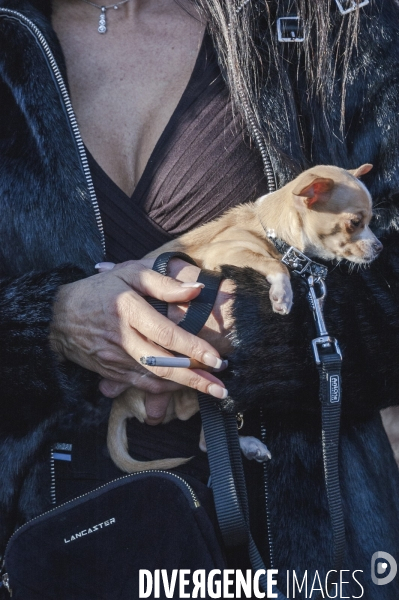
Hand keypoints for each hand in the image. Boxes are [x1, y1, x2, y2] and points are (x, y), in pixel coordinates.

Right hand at [49, 260, 227, 423]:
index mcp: (129, 311)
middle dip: (196, 378)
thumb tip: (195, 290)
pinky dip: (165, 389)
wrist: (58, 317)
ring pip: (154, 379)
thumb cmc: (99, 290)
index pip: (166, 333)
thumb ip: (163, 283)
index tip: (217, 358)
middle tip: (222, 387)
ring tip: (211, 391)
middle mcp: (123, 339)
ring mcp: (116, 359)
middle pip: (163, 364)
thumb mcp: (129, 273)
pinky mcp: (112, 372)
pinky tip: (183, 387)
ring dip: (184, 387)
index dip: (193, 348)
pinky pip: (142, 385)